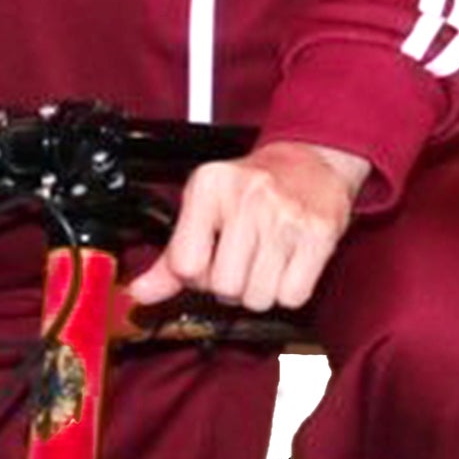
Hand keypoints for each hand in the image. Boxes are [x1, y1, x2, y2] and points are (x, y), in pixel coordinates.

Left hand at [128, 140, 371, 317]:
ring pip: (258, 298)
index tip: (208, 260)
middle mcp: (247, 198)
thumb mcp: (204, 207)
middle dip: (231, 286)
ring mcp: (285, 217)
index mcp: (210, 187)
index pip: (186, 266)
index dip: (196, 275)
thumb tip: (140, 292)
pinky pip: (292, 296)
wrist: (310, 160)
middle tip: (241, 261)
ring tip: (265, 262)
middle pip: (224, 287)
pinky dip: (289, 292)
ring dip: (260, 291)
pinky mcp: (318, 235)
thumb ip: (172, 255)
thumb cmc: (253, 186)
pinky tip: (287, 266)